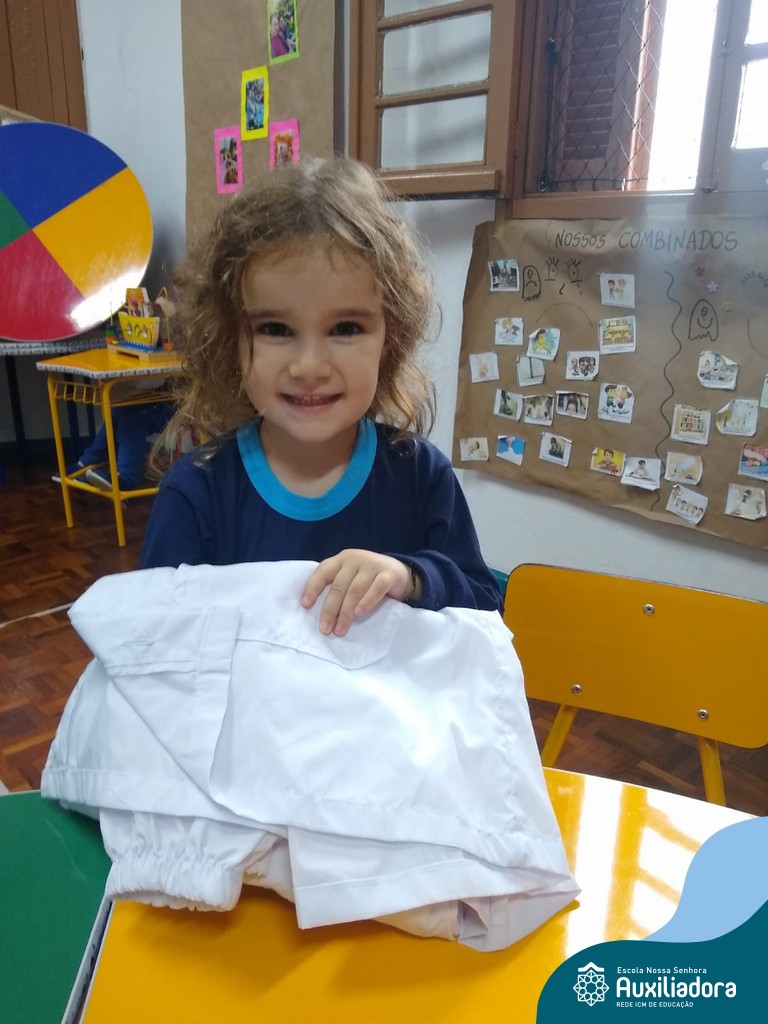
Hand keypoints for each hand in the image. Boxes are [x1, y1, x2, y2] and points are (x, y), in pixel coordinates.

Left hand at [301, 549, 416, 636]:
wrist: (400, 572)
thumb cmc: (368, 579)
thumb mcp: (350, 577)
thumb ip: (337, 587)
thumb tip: (319, 614)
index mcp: (341, 560)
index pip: (323, 572)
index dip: (312, 588)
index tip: (305, 606)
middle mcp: (355, 559)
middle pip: (338, 586)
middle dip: (330, 610)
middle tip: (325, 629)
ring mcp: (372, 565)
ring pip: (355, 590)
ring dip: (346, 612)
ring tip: (340, 629)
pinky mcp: (388, 574)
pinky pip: (376, 589)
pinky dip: (367, 601)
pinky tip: (359, 613)